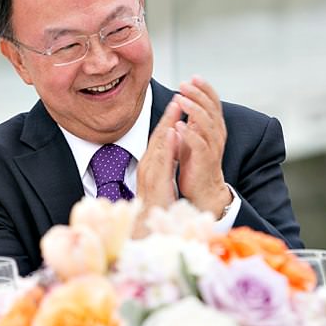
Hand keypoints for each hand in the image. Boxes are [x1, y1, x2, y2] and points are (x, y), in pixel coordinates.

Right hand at [136, 98, 181, 227]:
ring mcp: (149, 173)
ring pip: (158, 144)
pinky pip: (161, 161)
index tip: (178, 104)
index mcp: (150, 164)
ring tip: (176, 107)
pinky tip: (172, 132)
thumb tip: (174, 143)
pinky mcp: (154, 182)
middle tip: (178, 97)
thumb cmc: (156, 205)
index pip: (160, 137)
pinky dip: (166, 145)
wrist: (146, 228)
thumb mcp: (162, 179)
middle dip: (168, 116)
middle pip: (158, 136)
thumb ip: (167, 161)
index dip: (168, 119)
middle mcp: (147, 166)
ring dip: (167, 124)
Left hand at [174, 76, 231, 218]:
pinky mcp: (206, 160)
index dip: (205, 89)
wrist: (203, 189)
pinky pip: (200, 144)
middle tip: (184, 84)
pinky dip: (189, 134)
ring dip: (194, 110)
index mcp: (215, 126)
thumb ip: (192, 119)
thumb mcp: (194, 135)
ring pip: (207, 124)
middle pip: (211, 109)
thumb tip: (183, 98)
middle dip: (198, 94)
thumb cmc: (195, 162)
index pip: (214, 102)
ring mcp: (213, 147)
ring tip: (181, 99)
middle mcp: (217, 134)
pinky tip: (179, 125)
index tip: (193, 77)